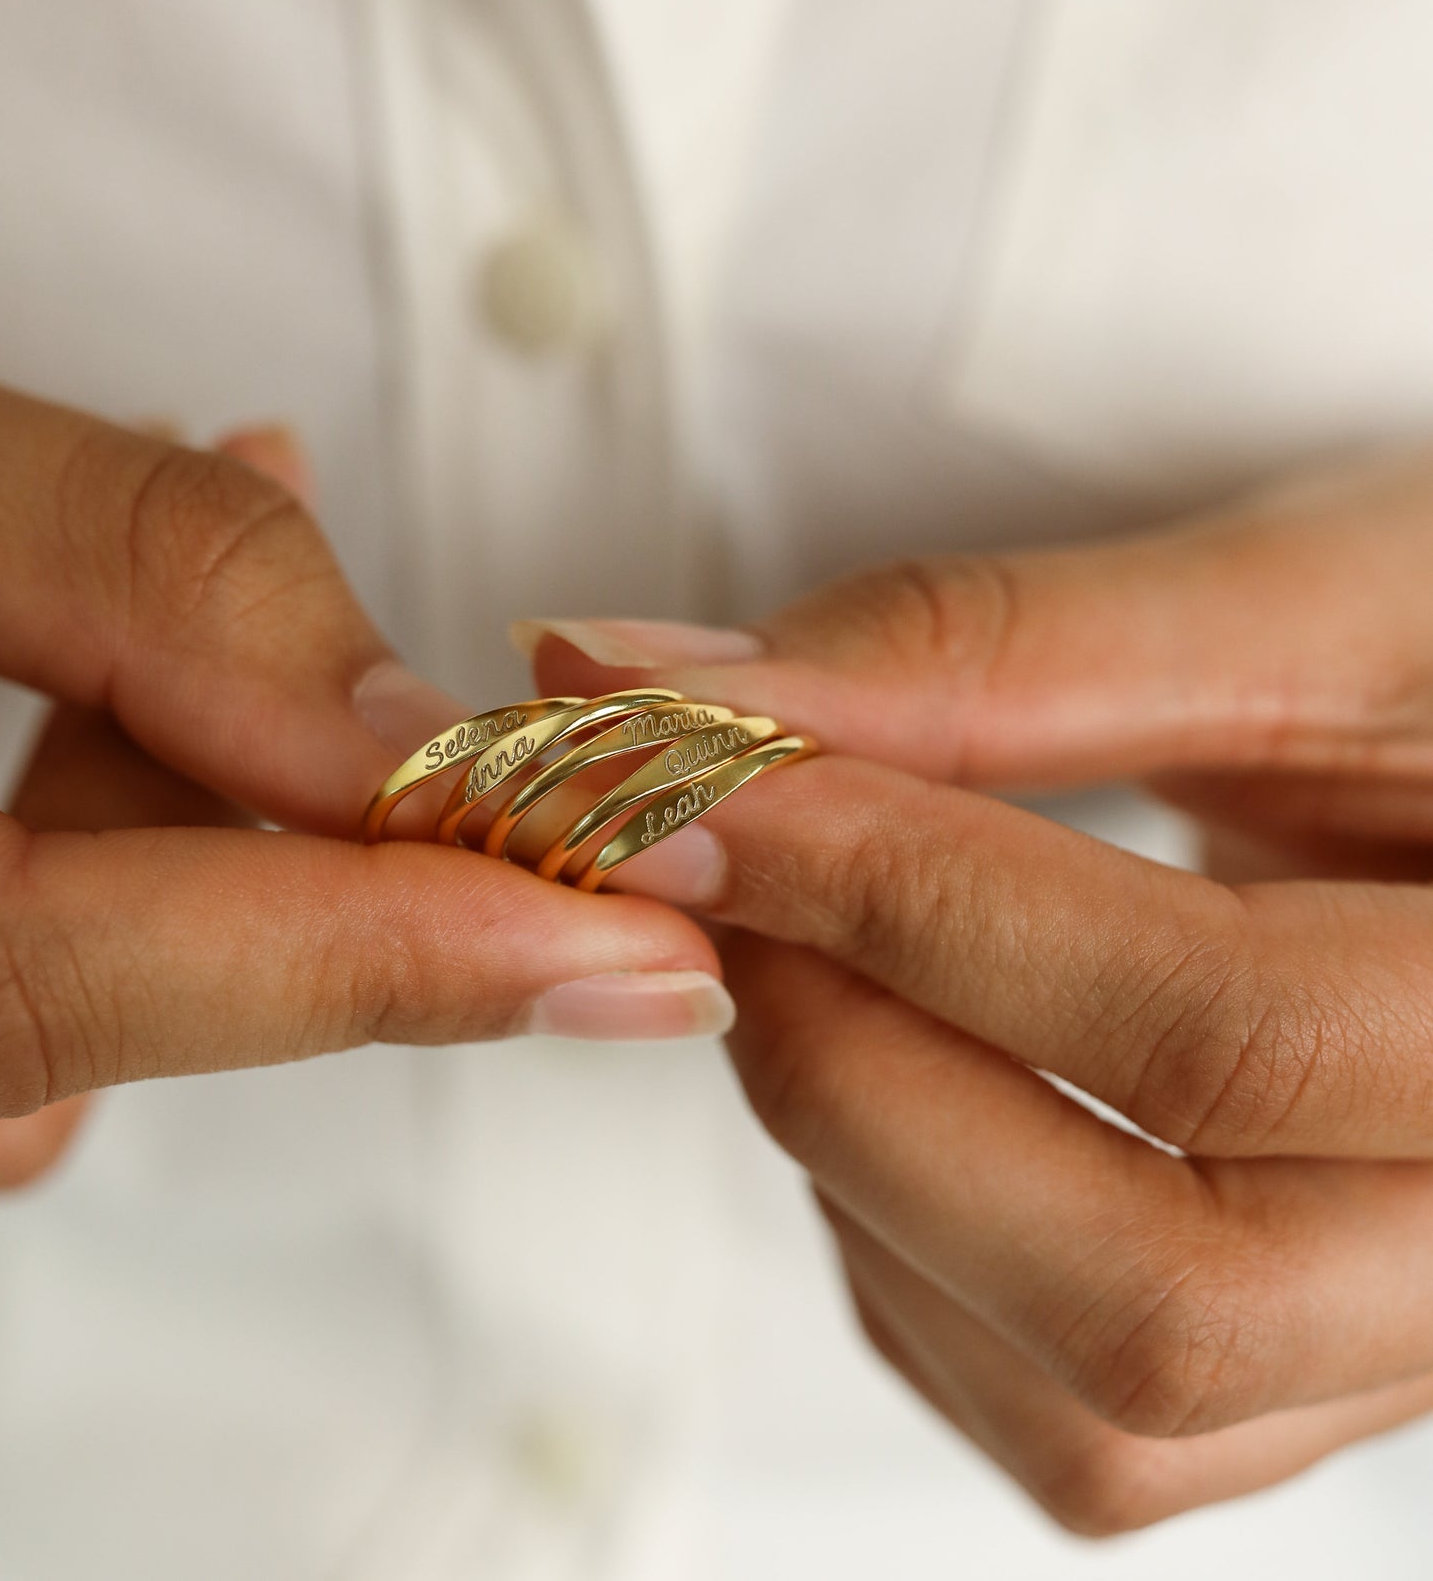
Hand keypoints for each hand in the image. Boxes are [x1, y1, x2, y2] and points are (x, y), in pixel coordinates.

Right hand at [0, 316, 726, 1213]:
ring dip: (175, 847)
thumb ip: (120, 574)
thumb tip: (398, 741)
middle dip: (300, 878)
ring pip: (26, 1039)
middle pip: (55, 1020)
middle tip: (462, 751)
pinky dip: (95, 882)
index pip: (29, 973)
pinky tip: (96, 727)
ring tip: (189, 650)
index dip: (344, 954)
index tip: (608, 944)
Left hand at [521, 450, 1432, 1530]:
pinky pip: (1055, 1419)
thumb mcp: (1305, 610)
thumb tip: (668, 690)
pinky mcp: (1285, 1384)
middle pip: (1147, 1301)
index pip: (1214, 1030)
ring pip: (1085, 1410)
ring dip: (860, 1165)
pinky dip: (898, 1241)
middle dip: (853, 1072)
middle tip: (721, 881)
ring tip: (814, 949)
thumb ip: (995, 649)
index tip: (687, 787)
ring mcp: (1390, 1345)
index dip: (901, 901)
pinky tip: (888, 1063)